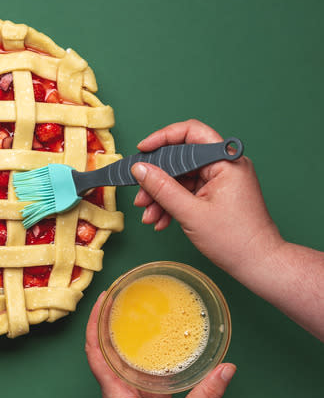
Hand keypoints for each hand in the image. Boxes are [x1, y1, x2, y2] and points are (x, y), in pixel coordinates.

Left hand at [85, 292, 235, 397]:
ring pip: (116, 358)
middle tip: (117, 295)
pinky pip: (132, 369)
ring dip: (119, 334)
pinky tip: (147, 338)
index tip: (100, 300)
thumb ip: (205, 396)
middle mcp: (116, 391)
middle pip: (102, 349)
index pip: (95, 352)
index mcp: (117, 394)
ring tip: (128, 308)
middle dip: (106, 321)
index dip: (94, 324)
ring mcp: (125, 393)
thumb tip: (226, 369)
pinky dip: (136, 351)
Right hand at [130, 119, 283, 270]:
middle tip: (140, 194)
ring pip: (181, 178)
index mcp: (226, 161)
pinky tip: (161, 220)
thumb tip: (140, 169)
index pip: (190, 133)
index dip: (163, 138)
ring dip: (161, 196)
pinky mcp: (217, 193)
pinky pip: (187, 191)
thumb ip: (162, 188)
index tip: (142, 150)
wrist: (257, 263)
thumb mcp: (190, 213)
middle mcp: (225, 165)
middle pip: (181, 159)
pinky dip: (172, 204)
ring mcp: (221, 180)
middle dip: (157, 179)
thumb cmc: (235, 239)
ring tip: (149, 215)